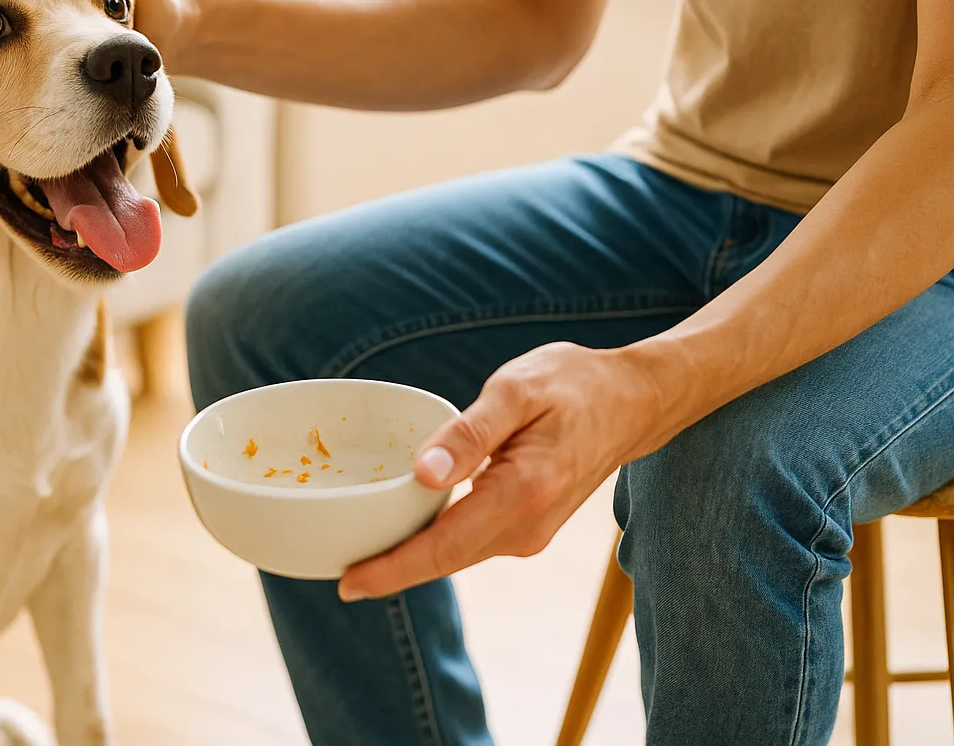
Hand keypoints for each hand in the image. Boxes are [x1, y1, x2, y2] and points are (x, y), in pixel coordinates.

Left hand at [338, 341, 673, 600]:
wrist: (632, 401)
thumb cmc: (572, 386)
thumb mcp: (516, 391)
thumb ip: (469, 433)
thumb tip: (422, 473)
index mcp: (522, 493)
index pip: (444, 545)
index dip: (392, 569)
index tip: (347, 582)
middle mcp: (526, 526)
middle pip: (445, 560)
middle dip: (391, 572)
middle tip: (336, 574)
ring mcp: (529, 533)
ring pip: (456, 554)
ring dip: (410, 558)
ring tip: (357, 552)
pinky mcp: (527, 527)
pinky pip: (470, 541)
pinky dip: (435, 542)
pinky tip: (403, 529)